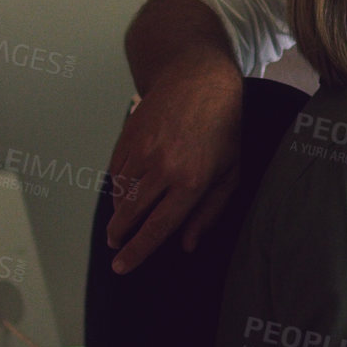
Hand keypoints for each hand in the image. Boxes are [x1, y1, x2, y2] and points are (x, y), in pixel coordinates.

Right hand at [103, 65, 240, 272]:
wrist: (197, 80)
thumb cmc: (223, 129)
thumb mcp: (231, 173)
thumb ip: (210, 213)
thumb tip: (188, 245)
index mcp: (192, 182)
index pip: (157, 228)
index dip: (137, 252)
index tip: (122, 267)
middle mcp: (164, 169)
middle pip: (131, 215)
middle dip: (120, 237)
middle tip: (117, 248)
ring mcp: (142, 152)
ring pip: (120, 195)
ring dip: (117, 215)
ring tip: (120, 226)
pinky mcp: (128, 138)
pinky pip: (115, 173)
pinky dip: (116, 189)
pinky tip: (123, 196)